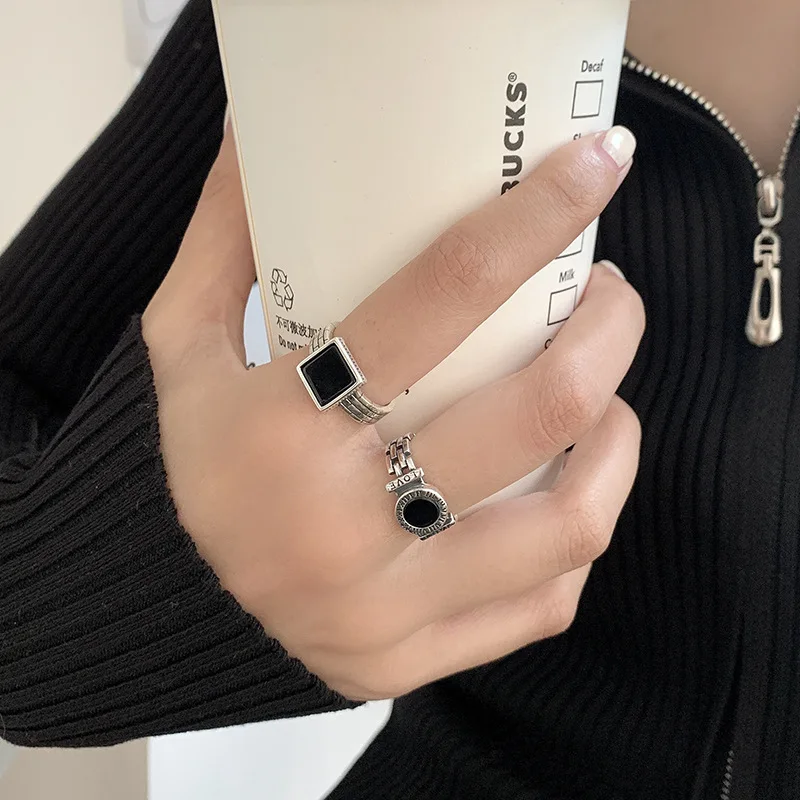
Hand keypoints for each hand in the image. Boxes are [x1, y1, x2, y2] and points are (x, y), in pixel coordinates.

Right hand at [142, 123, 643, 700]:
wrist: (168, 601)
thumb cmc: (193, 459)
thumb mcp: (182, 343)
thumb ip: (226, 239)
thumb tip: (258, 133)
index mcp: (280, 429)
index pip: (439, 298)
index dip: (532, 219)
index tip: (595, 163)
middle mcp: (340, 528)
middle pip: (537, 411)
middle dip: (608, 331)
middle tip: (607, 295)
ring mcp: (387, 609)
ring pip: (568, 523)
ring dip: (618, 442)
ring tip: (608, 396)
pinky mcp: (414, 658)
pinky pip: (547, 601)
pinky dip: (579, 532)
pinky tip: (571, 489)